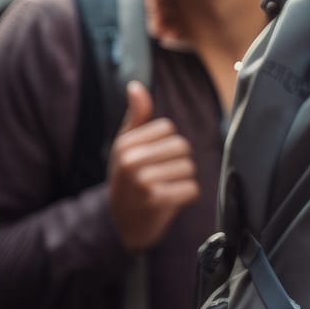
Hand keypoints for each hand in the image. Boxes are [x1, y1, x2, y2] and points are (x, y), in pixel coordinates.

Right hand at [107, 82, 198, 250]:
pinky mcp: (157, 201)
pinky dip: (186, 196)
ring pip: (189, 168)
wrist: (118, 222)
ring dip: (182, 180)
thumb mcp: (125, 146)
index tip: (151, 158)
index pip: (168, 128)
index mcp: (125, 144)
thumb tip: (136, 85)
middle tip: (160, 175)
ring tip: (163, 188)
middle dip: (177, 162)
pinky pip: (192, 189)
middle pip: (182, 147)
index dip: (165, 143)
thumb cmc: (126, 178)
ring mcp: (143, 182)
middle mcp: (131, 161)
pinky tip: (168, 201)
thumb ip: (135, 116)